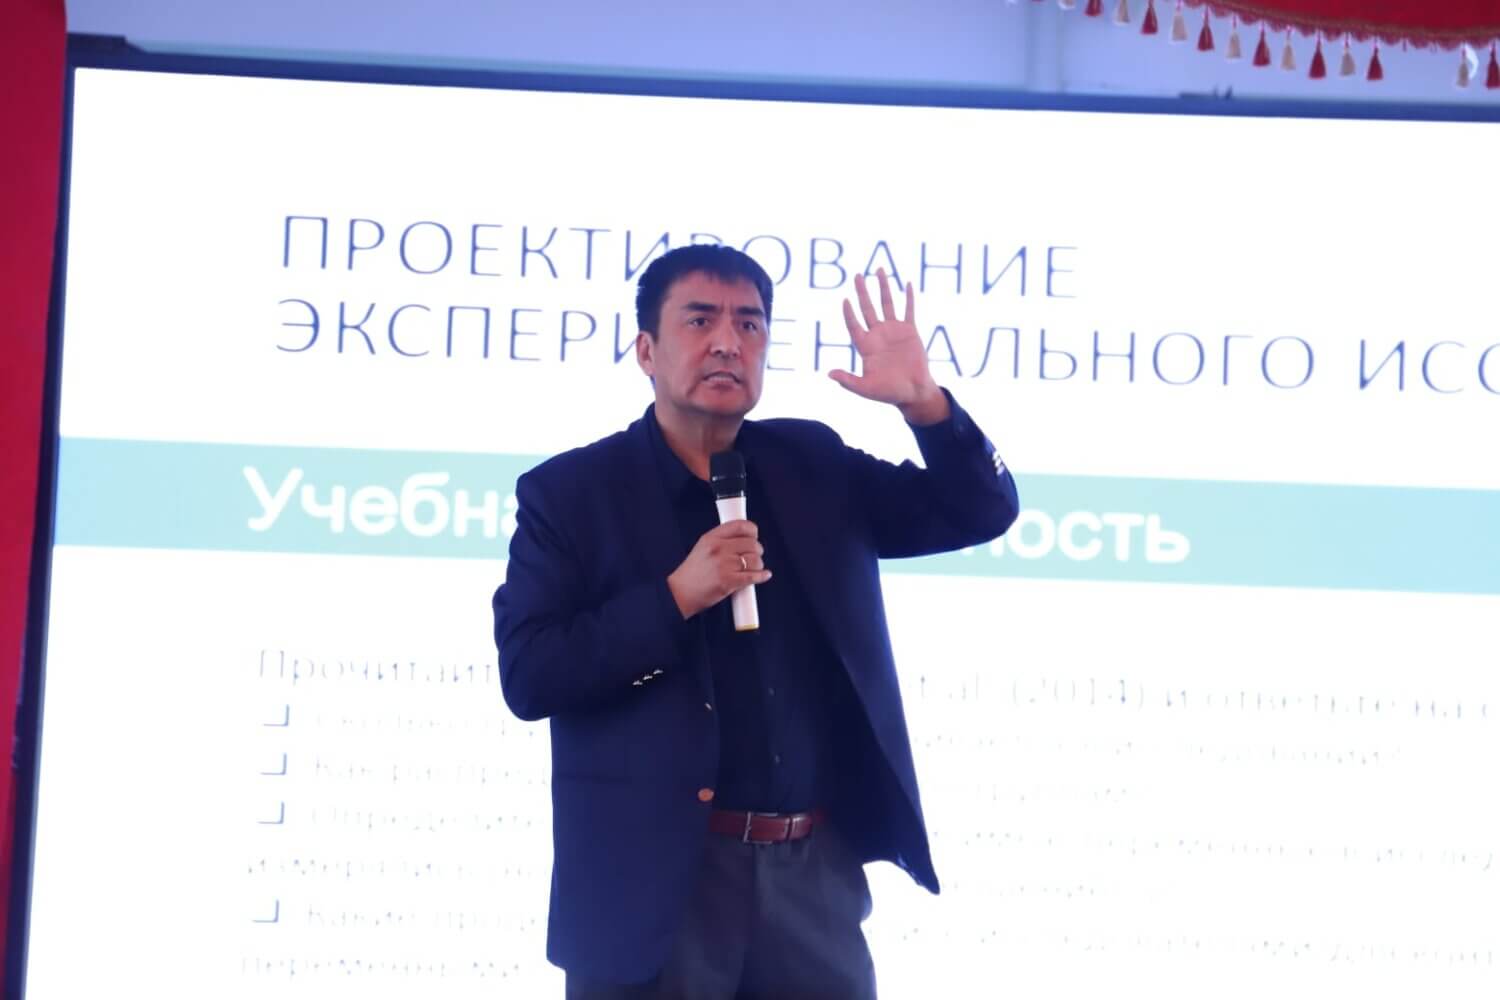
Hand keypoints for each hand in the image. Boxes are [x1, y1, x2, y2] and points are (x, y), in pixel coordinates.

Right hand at [666, 520, 770, 619]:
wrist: (680, 594)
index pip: (740, 526)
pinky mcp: (729, 582)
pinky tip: (764, 575)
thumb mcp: (702, 548)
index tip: (754, 534)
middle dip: (757, 550)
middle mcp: (718, 549)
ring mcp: (724, 566)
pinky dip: (762, 576)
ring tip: (755, 567)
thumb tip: (744, 539)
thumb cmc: (691, 573)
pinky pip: (753, 576)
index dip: (752, 530)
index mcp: (711, 538)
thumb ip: (721, 541)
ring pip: (755, 560)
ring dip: (759, 564)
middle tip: (755, 555)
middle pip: (752, 543)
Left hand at [830, 268, 949, 424]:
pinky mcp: (910, 331)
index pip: (853, 325)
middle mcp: (878, 335)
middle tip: (857, 275)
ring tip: (879, 269)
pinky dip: (908, 297)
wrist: (913, 392)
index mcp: (865, 346)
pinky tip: (907, 283)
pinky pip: (908, 310)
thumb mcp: (865, 389)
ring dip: (883, 287)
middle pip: (867, 308)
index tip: (845, 300)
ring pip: (887, 304)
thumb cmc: (888, 392)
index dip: (849, 313)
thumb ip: (848, 381)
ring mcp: (894, 331)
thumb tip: (828, 374)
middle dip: (862, 292)